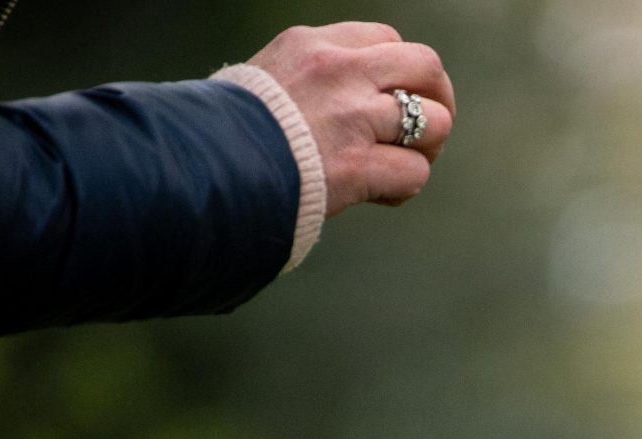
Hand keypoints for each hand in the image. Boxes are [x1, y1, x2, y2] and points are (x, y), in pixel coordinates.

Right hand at [246, 23, 453, 213]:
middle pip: (427, 66)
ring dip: (425, 149)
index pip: (387, 39)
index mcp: (314, 45)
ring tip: (399, 165)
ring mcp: (351, 118)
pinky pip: (414, 173)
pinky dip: (405, 188)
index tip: (389, 99)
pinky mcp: (355, 166)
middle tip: (424, 132)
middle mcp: (339, 72)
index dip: (401, 73)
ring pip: (433, 122)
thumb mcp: (269, 77)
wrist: (203, 168)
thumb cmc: (229, 132)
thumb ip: (313, 77)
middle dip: (438, 99)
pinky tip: (380, 195)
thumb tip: (353, 94)